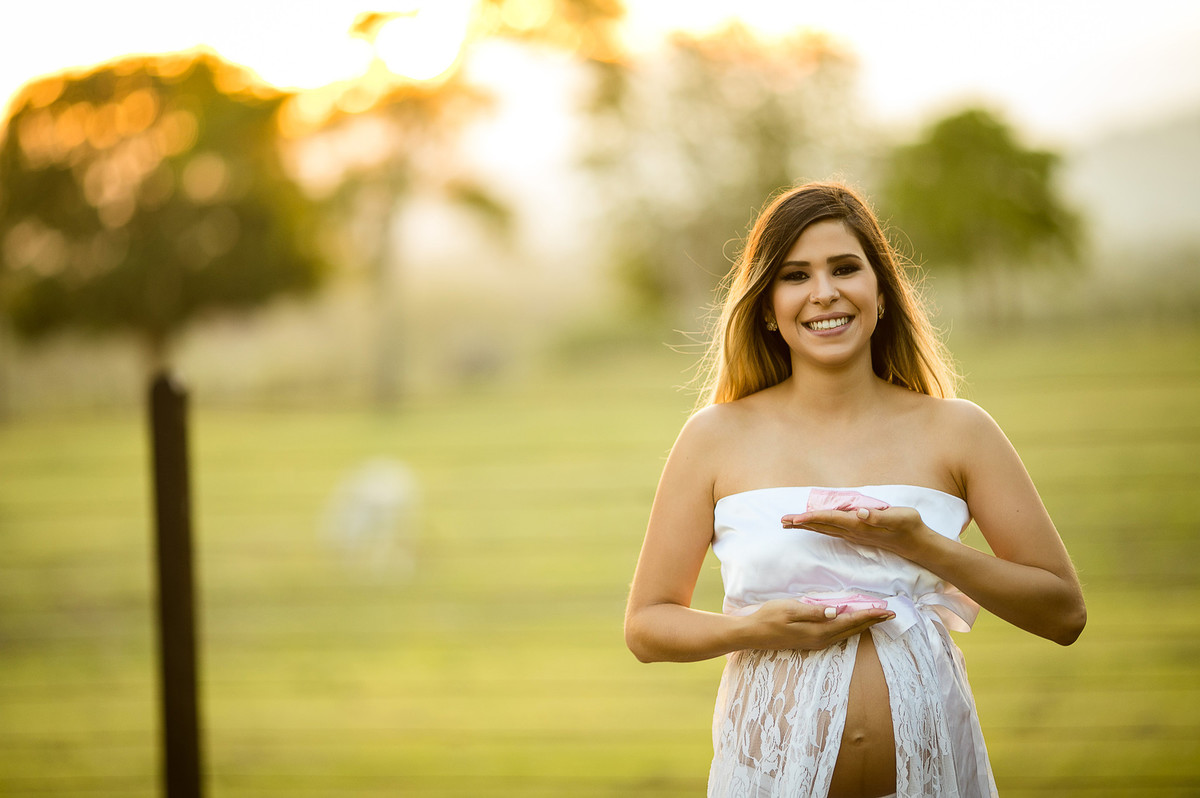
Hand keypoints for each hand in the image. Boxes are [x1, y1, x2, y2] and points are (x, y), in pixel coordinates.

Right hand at [746, 598, 894, 650]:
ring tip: (876, 618)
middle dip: (872, 621)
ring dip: (863, 625)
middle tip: (890, 614)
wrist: (752, 634)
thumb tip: (835, 611)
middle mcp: (821, 639)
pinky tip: (852, 625)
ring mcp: (816, 642)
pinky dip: (850, 629)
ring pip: (847, 634)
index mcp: (818, 631)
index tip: (886, 610)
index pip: (850, 621)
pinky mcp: (811, 641)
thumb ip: (813, 611)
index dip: (869, 615)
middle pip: (853, 630)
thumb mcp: (790, 609)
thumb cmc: (769, 617)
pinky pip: (838, 635)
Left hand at [780, 505, 933, 558]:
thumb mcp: (899, 518)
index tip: (795, 519)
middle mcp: (853, 531)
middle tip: (782, 521)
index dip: (812, 518)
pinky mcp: (857, 534)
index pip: (831, 520)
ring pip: (825, 529)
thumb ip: (880, 516)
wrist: (917, 544)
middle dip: (801, 524)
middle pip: (822, 526)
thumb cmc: (909, 527)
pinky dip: (818, 526)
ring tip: (789, 524)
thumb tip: (861, 513)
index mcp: (859, 525)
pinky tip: (812, 526)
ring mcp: (854, 534)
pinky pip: (832, 529)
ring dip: (807, 526)